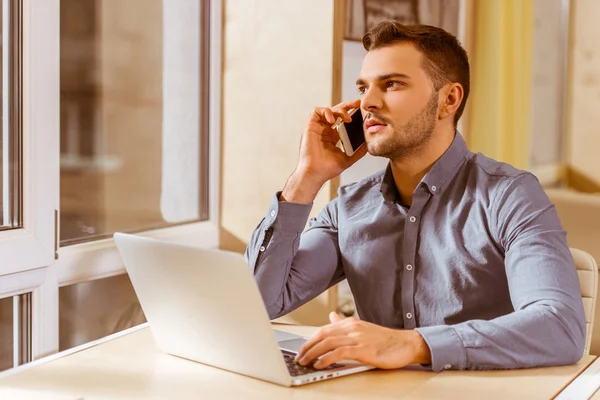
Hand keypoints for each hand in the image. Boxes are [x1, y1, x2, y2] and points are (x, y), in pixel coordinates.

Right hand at [281, 99, 367, 203]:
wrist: (316, 173)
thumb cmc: (328, 169)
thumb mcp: (348, 158)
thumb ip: (358, 151)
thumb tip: (369, 144)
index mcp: (333, 136)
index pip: (343, 121)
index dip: (351, 113)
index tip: (362, 111)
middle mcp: (325, 130)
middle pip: (336, 112)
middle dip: (348, 105)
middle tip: (358, 103)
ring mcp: (318, 128)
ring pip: (328, 110)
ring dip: (339, 110)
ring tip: (347, 117)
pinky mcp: (310, 126)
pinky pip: (317, 112)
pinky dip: (326, 112)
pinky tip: (332, 120)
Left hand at [296, 312, 431, 369]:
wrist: (406, 344)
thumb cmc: (385, 340)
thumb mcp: (363, 329)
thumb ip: (345, 324)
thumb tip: (332, 316)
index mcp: (351, 323)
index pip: (324, 329)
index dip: (310, 339)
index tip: (301, 349)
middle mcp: (352, 328)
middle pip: (322, 335)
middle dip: (307, 346)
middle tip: (298, 357)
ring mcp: (357, 337)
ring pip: (328, 343)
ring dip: (312, 353)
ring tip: (304, 361)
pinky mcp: (363, 349)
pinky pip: (339, 353)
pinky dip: (326, 358)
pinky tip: (319, 364)